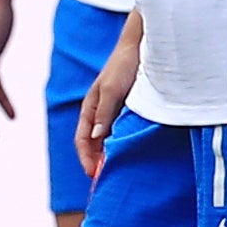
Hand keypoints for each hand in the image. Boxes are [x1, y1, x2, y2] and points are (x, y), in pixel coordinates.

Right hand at [75, 34, 140, 180]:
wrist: (144, 44)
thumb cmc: (124, 64)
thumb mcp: (111, 89)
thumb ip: (103, 113)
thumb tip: (95, 138)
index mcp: (90, 108)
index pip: (82, 140)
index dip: (87, 159)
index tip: (95, 175)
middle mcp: (100, 111)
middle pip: (94, 144)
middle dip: (98, 163)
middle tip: (107, 182)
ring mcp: (115, 111)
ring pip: (108, 140)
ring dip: (110, 155)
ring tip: (119, 173)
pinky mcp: (130, 109)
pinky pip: (123, 132)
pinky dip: (123, 145)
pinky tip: (135, 154)